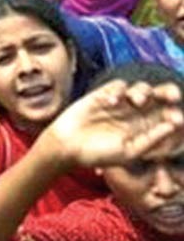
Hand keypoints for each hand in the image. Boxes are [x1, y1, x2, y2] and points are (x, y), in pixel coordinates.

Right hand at [45, 80, 183, 167]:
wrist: (67, 147)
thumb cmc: (98, 155)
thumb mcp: (128, 152)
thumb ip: (150, 140)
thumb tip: (173, 126)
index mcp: (144, 128)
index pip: (166, 116)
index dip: (174, 114)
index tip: (176, 120)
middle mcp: (135, 114)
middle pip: (158, 97)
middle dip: (168, 93)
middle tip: (173, 96)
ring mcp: (119, 103)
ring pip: (140, 88)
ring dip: (143, 91)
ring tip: (137, 101)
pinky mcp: (102, 95)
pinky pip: (117, 85)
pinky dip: (118, 90)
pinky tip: (112, 102)